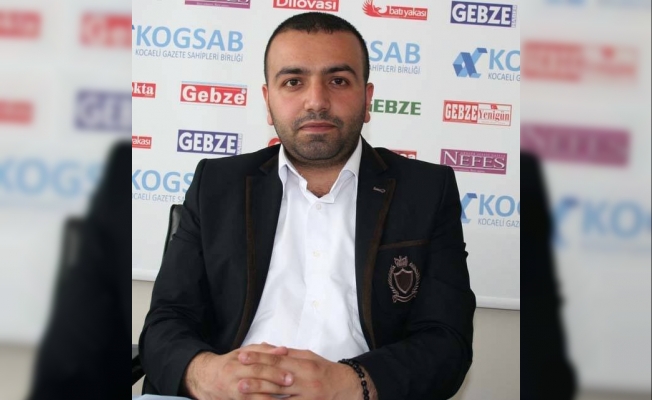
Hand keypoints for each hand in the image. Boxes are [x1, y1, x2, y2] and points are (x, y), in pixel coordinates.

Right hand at [183, 343, 294, 399]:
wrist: (207, 379)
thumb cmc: (231, 363)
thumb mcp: (244, 353)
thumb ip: (264, 351)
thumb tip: (284, 350)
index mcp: (237, 363)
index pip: (257, 365)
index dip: (274, 369)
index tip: (290, 372)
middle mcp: (234, 377)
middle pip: (255, 379)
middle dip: (274, 381)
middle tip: (290, 382)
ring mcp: (233, 391)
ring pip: (251, 396)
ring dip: (268, 397)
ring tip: (284, 398)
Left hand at [236, 348, 376, 399]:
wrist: (349, 387)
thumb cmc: (327, 371)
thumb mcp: (311, 357)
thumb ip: (292, 354)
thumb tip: (274, 349)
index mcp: (304, 365)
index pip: (277, 360)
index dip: (259, 358)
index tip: (243, 356)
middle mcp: (305, 382)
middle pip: (276, 381)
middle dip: (256, 381)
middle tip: (238, 380)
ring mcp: (307, 398)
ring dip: (262, 399)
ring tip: (245, 397)